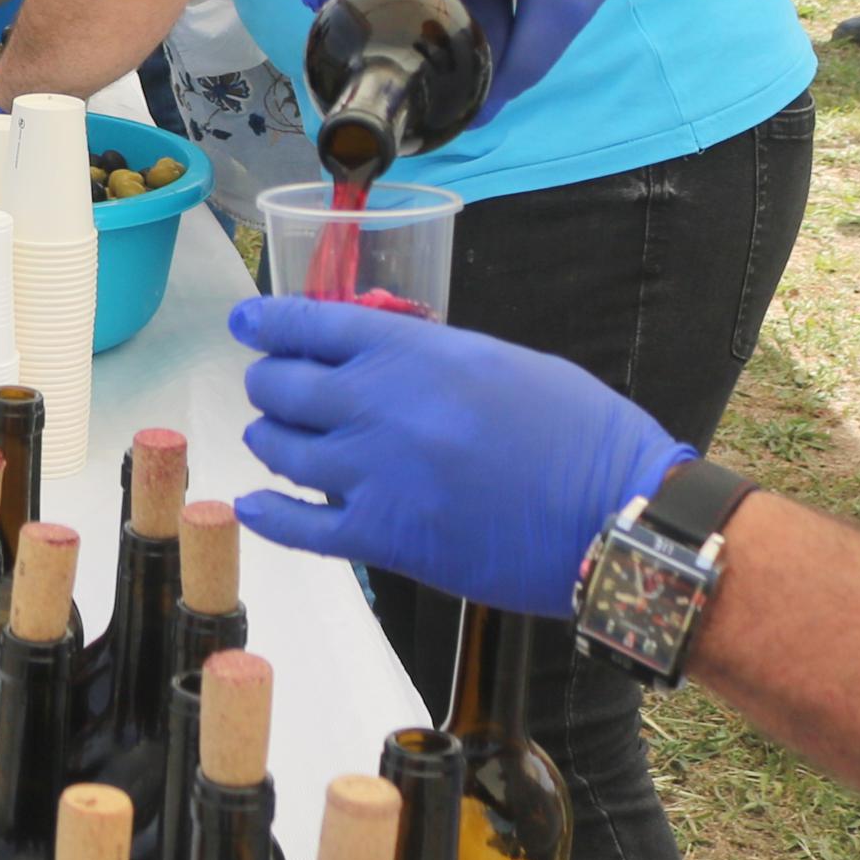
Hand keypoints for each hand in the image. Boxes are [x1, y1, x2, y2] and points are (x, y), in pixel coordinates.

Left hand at [231, 296, 681, 618]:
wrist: (614, 515)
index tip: (245, 321)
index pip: (311, 323)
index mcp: (411, 351)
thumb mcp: (498, 361)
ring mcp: (373, 474)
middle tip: (272, 389)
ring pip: (280, 449)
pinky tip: (254, 506)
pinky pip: (299, 526)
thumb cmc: (579, 431)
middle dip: (269, 383)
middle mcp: (377, 406)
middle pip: (281, 385)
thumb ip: (428, 358)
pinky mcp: (383, 538)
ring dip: (270, 440)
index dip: (267, 321)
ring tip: (272, 439)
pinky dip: (268, 514)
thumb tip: (379, 362)